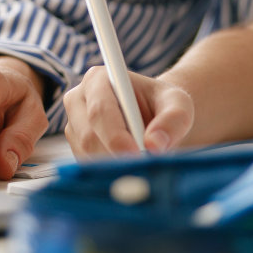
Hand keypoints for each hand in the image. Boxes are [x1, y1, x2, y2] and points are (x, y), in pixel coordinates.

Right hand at [63, 66, 192, 157]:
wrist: (154, 118)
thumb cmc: (164, 106)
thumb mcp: (179, 105)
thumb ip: (173, 120)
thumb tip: (154, 144)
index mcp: (98, 79)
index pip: (100, 110)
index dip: (115, 135)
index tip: (137, 153)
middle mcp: (78, 99)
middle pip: (89, 136)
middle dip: (117, 155)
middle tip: (143, 166)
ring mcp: (74, 125)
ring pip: (88, 155)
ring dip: (114, 165)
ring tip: (142, 162)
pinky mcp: (75, 146)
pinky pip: (88, 167)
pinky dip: (109, 173)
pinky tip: (128, 166)